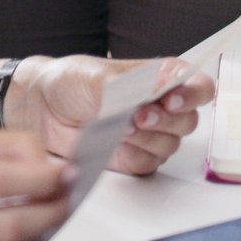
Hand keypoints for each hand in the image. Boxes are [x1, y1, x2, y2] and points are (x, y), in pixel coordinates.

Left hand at [7, 55, 210, 177]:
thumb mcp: (98, 77)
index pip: (197, 86)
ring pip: (170, 145)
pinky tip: (113, 142)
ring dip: (144, 138)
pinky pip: (148, 164)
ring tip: (117, 126)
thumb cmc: (70, 83)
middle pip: (188, 121)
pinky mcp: (135, 158)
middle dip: (163, 121)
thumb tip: (162, 86)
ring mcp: (150, 135)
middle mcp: (160, 107)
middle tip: (136, 117)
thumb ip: (132, 86)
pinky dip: (131, 155)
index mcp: (159, 78)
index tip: (172, 100)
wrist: (42, 109)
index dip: (193, 95)